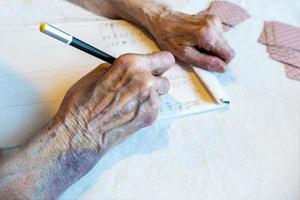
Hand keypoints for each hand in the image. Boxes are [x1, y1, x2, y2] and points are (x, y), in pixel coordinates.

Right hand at [55, 51, 173, 167]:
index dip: (159, 63)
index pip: (164, 58)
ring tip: (130, 102)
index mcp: (131, 65)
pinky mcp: (150, 117)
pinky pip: (154, 109)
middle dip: (155, 80)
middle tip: (142, 86)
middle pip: (165, 78)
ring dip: (150, 96)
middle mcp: (144, 80)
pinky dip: (145, 110)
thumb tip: (129, 69)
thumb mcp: (97, 74)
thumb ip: (119, 68)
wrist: (80, 133)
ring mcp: (150, 100)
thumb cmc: (83, 104)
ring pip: (160, 95)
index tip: (156, 67)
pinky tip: (128, 113)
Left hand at [146, 10, 234, 71]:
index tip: (208, 62)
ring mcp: (214, 20)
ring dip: (213, 48)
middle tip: (199, 53)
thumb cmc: (170, 37)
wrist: (163, 21)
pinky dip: (210, 41)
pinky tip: (198, 40)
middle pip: (227, 48)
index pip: (229, 54)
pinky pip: (219, 36)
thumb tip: (222, 67)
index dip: (220, 62)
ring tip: (197, 46)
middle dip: (216, 55)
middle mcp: (213, 25)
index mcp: (207, 35)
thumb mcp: (184, 55)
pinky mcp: (212, 19)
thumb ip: (205, 62)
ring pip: (224, 43)